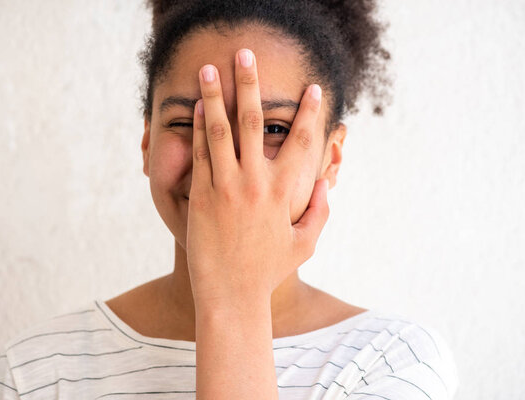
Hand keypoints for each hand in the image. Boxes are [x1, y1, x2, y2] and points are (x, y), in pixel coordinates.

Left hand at [186, 48, 329, 307]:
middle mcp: (255, 182)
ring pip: (220, 131)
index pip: (301, 142)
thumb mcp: (305, 244)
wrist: (230, 294)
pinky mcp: (201, 195)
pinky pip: (201, 154)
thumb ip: (319, 210)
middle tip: (244, 54)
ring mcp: (225, 187)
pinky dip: (200, 128)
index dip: (309, 112)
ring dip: (214, 95)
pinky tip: (199, 107)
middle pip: (253, 122)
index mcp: (283, 192)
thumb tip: (325, 181)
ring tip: (208, 68)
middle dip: (249, 84)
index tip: (312, 88)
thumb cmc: (268, 270)